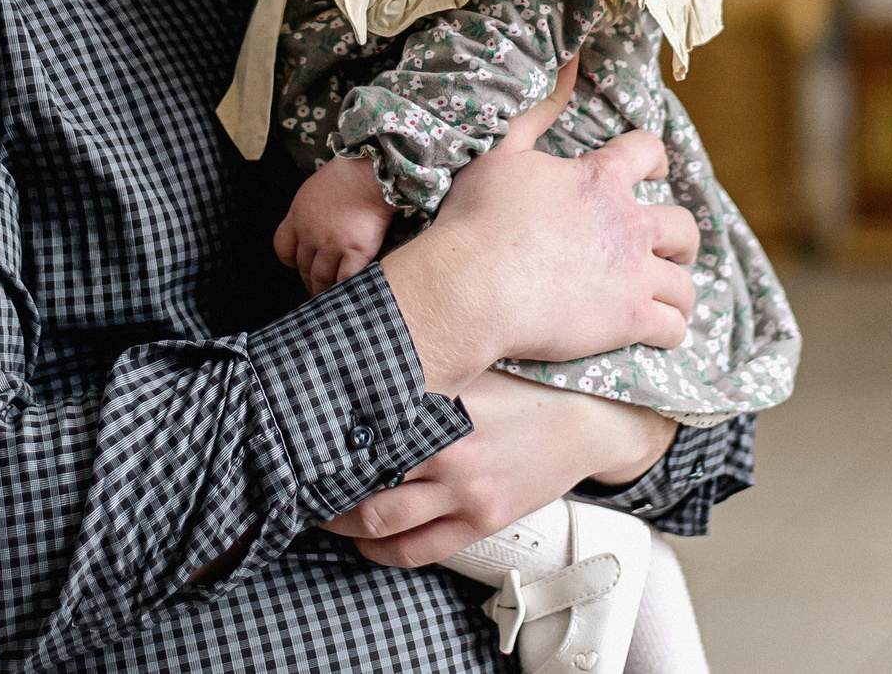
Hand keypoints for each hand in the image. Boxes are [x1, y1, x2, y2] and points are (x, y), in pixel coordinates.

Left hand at [273, 155, 396, 295]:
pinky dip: (345, 289)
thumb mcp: (313, 189)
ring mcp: (333, 245)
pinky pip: (346, 279)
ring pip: (321, 278)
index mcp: (297, 217)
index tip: (298, 266)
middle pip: (303, 267)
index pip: (282, 248)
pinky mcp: (356, 252)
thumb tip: (311, 227)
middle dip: (308, 280)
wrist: (371, 174)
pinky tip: (347, 294)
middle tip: (315, 289)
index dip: (290, 261)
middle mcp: (311, 234)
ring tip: (328, 299)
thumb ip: (307, 212)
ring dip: (323, 291)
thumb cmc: (348, 175)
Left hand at [325, 372, 677, 567]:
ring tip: (321, 509)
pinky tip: (364, 541)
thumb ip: (429, 359)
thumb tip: (367, 341)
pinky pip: (417, 550)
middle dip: (321, 482)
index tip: (298, 431)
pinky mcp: (482, 520)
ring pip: (379, 518)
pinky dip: (380, 550)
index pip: (365, 419)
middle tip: (298, 476)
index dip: (322, 431)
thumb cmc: (532, 383)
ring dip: (340, 519)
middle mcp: (451, 448)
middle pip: (361, 474)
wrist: (593, 420)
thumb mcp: (478, 361)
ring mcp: (467, 490)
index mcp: (445, 399)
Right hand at [380, 62, 699, 395]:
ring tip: (669, 298)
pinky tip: (659, 334)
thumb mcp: (502, 151)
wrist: (472, 287)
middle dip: (681, 238)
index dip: (655, 158)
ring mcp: (634, 274)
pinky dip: (671, 330)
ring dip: (680, 290)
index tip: (654, 167)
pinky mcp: (630, 319)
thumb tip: (569, 58)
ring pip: (685, 283)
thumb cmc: (478, 219)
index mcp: (601, 179)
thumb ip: (540, 108)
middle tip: (671, 248)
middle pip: (683, 225)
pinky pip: (674, 327)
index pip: (649, 151)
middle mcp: (629, 223)